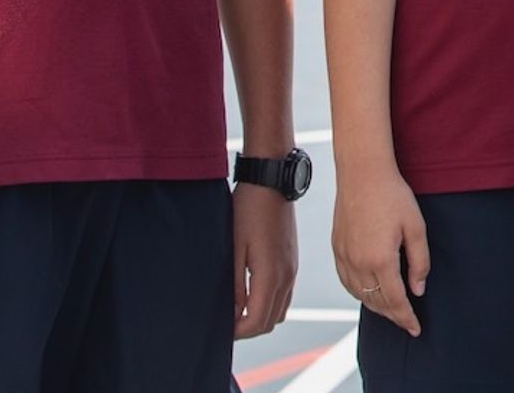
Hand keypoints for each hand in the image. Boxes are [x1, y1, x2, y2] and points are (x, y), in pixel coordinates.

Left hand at [232, 183, 296, 337]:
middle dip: (248, 328)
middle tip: (226, 322)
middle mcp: (287, 276)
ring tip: (237, 310)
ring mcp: (292, 269)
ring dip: (260, 317)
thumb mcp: (234, 247)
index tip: (221, 328)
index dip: (238, 331)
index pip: (257, 320)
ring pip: (280, 312)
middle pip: (270, 321)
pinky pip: (285, 296)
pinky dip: (270, 304)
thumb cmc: (249, 209)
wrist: (272, 181)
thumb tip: (232, 311)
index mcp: (271, 274)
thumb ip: (235, 284)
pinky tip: (252, 295)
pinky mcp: (292, 262)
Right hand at [332, 163, 428, 335]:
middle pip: (377, 302)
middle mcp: (358, 263)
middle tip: (407, 322)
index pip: (395, 301)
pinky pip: (347, 283)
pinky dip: (360, 294)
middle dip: (394, 316)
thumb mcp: (416, 227)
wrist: (362, 172)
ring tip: (392, 310)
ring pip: (360, 295)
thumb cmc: (392, 196)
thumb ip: (419, 262)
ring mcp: (344, 257)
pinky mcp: (337, 249)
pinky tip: (369, 293)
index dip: (407, 318)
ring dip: (377, 307)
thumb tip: (419, 290)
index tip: (416, 329)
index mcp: (380, 259)